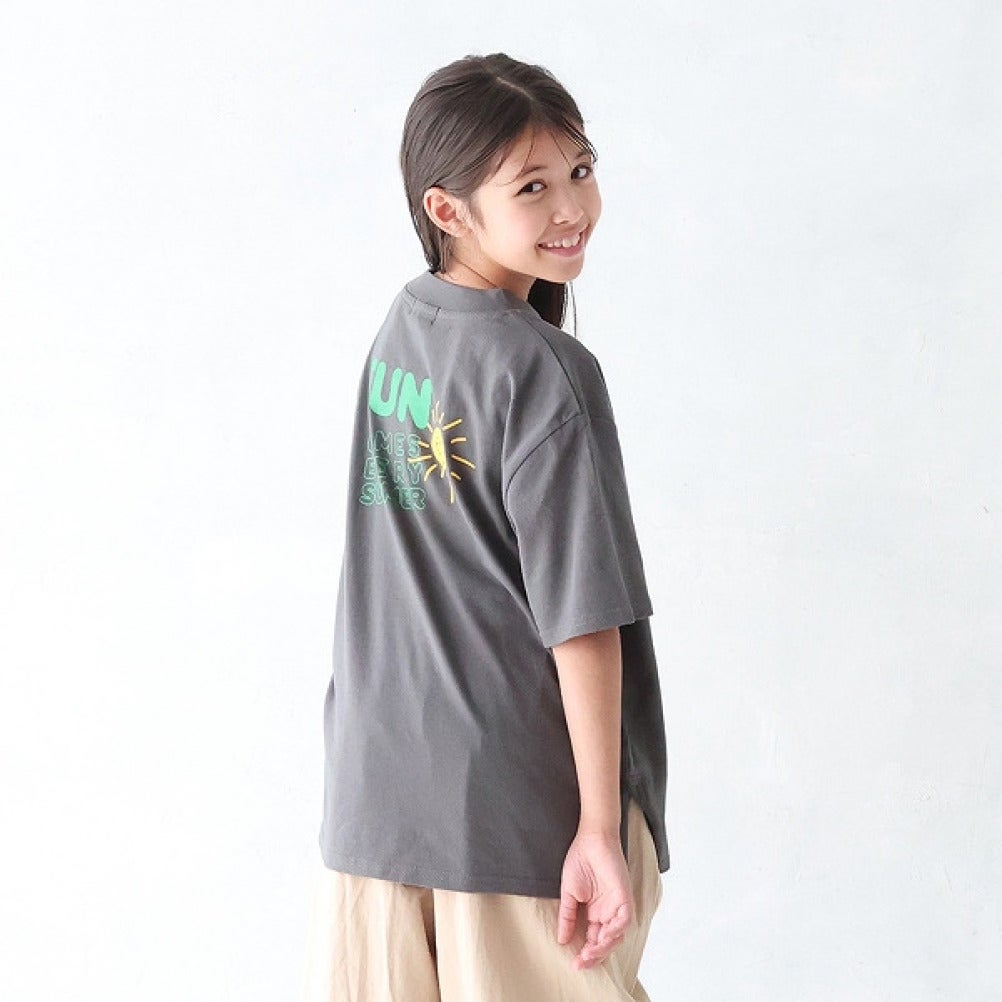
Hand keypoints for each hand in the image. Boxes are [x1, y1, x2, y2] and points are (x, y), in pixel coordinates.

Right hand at [556, 827, 633, 969]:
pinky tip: (603, 935)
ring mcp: (617, 905)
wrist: (590, 839)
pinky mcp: (624, 897)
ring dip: (604, 947)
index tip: (574, 964)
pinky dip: (616, 930)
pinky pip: (624, 920)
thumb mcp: (568, 893)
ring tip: (589, 953)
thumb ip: (567, 916)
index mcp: (595, 912)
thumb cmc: (579, 860)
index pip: (593, 939)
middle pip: (605, 941)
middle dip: (595, 955)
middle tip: (581, 962)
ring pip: (617, 935)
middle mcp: (607, 912)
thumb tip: (561, 939)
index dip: (586, 953)